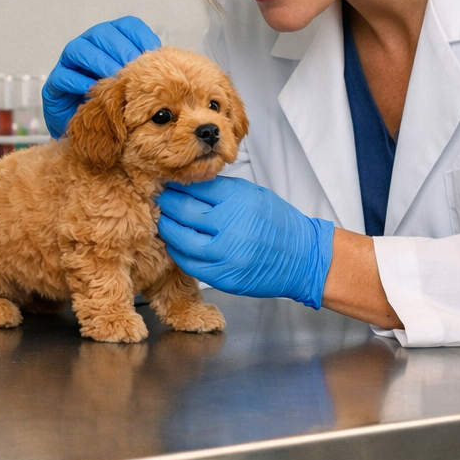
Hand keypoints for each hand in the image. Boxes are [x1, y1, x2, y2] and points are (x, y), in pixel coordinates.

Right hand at [42, 17, 160, 137]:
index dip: (141, 38)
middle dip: (122, 51)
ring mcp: (71, 60)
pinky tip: (96, 92)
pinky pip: (65, 75)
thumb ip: (153, 71)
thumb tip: (176, 63)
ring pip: (81, 50)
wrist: (90, 129)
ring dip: (100, 63)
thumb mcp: (140, 85)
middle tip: (136, 68)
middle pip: (105, 35)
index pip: (129, 27)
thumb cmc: (118, 103)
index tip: (155, 54)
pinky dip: (80, 83)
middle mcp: (92, 43)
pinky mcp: (56, 81)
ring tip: (115, 78)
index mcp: (115, 38)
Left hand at [157, 176, 334, 308]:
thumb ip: (220, 190)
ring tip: (162, 220)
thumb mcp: (252, 194)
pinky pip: (189, 264)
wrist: (303, 258)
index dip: (176, 184)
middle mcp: (231, 225)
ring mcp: (226, 254)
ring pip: (180, 239)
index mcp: (238, 199)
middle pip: (183, 211)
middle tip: (156, 198)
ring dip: (167, 228)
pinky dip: (178, 252)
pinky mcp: (223, 277)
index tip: (165, 182)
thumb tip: (187, 184)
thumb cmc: (279, 223)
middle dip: (165, 204)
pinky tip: (175, 243)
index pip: (195, 187)